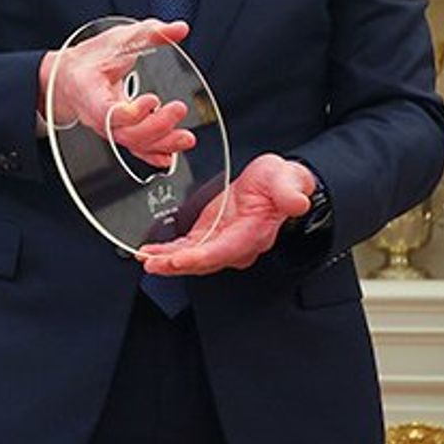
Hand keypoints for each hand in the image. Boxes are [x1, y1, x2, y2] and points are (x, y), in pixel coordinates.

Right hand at [39, 19, 196, 167]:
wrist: (69, 77)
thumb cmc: (91, 59)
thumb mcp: (117, 40)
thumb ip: (149, 32)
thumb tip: (179, 29)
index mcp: (90, 92)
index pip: (108, 112)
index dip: (132, 112)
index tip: (153, 99)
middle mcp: (97, 116)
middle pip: (125, 133)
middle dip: (155, 127)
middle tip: (178, 110)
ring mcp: (108, 127)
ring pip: (133, 144)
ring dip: (161, 143)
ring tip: (185, 138)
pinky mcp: (118, 132)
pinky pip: (134, 149)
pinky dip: (152, 154)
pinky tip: (169, 156)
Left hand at [139, 153, 318, 276]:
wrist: (276, 182)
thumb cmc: (280, 181)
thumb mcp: (287, 179)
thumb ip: (290, 192)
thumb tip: (297, 202)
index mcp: (253, 233)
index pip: (225, 250)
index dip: (202, 257)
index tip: (179, 259)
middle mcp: (236, 244)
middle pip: (204, 261)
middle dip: (177, 265)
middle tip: (152, 264)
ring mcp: (222, 242)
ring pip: (193, 258)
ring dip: (168, 262)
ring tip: (146, 261)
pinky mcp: (209, 235)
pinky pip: (187, 249)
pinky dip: (169, 253)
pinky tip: (151, 254)